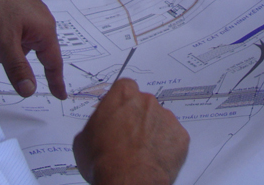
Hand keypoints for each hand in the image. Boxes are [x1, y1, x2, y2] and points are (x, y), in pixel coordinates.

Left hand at [0, 0, 66, 99]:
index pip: (53, 62)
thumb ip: (17, 68)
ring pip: (12, 44)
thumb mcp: (4, 41)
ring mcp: (26, 14)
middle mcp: (39, 21)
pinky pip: (7, 32)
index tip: (60, 95)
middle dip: (4, 55)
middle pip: (25, 54)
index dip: (56, 81)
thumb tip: (30, 92)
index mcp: (43, 29)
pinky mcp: (14, 8)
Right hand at [73, 79, 188, 184]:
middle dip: (138, 119)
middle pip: (144, 105)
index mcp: (123, 95)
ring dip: (152, 133)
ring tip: (141, 154)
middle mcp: (147, 101)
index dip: (121, 103)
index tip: (118, 114)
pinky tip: (153, 160)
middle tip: (128, 139)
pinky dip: (165, 148)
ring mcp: (166, 118)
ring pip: (159, 121)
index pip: (125, 88)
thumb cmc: (103, 161)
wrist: (128, 180)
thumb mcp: (83, 140)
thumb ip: (95, 125)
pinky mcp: (180, 136)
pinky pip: (172, 139)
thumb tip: (98, 130)